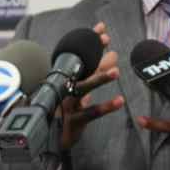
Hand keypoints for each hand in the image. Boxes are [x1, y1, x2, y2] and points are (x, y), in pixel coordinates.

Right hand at [58, 21, 123, 149]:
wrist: (50, 141)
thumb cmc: (67, 111)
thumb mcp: (82, 89)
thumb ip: (97, 72)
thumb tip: (114, 55)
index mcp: (67, 79)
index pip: (79, 56)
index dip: (90, 42)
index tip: (101, 28)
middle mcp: (66, 89)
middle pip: (79, 67)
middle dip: (92, 53)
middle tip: (105, 40)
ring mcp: (68, 104)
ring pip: (83, 89)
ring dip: (99, 79)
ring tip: (117, 71)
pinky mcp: (74, 121)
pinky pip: (90, 113)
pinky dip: (105, 107)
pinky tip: (119, 101)